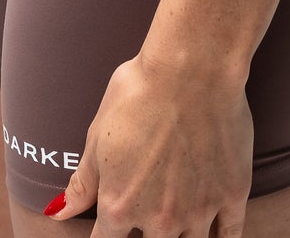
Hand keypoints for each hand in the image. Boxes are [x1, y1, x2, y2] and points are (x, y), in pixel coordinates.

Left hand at [48, 48, 252, 236]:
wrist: (192, 68)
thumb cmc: (140, 92)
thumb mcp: (98, 134)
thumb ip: (83, 181)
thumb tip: (58, 212)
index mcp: (119, 205)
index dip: (106, 237)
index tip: (112, 227)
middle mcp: (159, 219)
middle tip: (146, 217)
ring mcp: (199, 210)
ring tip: (176, 222)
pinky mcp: (232, 194)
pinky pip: (230, 236)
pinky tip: (215, 234)